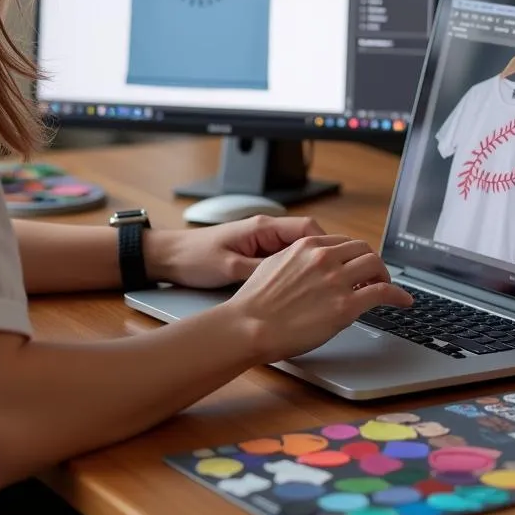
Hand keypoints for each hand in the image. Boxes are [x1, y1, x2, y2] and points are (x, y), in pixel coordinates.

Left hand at [147, 215, 334, 289]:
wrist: (171, 257)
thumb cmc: (196, 258)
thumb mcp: (231, 268)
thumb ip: (260, 269)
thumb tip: (290, 277)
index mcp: (262, 228)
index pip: (307, 228)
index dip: (329, 245)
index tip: (342, 263)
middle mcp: (264, 231)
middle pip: (309, 237)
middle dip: (328, 255)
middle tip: (344, 275)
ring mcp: (260, 242)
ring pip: (299, 249)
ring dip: (314, 263)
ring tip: (328, 283)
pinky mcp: (254, 254)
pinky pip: (285, 258)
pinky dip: (298, 269)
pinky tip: (303, 286)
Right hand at [222, 234, 413, 363]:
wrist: (250, 325)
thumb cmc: (255, 302)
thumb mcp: (273, 265)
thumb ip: (296, 259)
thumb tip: (308, 263)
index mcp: (306, 246)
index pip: (344, 242)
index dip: (355, 254)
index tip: (359, 265)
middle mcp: (324, 258)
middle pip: (364, 249)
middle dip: (372, 262)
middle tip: (374, 276)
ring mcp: (336, 281)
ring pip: (376, 265)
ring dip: (385, 276)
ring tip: (385, 288)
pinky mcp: (345, 306)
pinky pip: (383, 292)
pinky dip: (398, 294)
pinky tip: (403, 301)